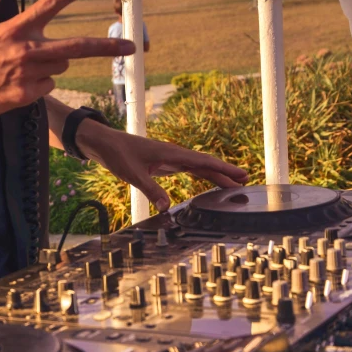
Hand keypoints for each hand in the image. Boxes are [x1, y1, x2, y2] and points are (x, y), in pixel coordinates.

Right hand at [0, 0, 134, 119]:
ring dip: (53, 62)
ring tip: (24, 63)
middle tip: (132, 46)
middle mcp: (26, 51)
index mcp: (15, 29)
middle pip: (76, 46)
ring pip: (60, 65)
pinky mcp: (25, 96)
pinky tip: (18, 81)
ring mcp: (28, 75)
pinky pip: (47, 86)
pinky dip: (40, 83)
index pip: (50, 5)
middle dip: (107, 46)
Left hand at [77, 121, 248, 211]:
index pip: (203, 162)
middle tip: (246, 182)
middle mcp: (174, 155)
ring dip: (216, 175)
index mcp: (171, 154)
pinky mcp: (165, 163)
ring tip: (234, 184)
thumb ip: (151, 190)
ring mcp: (171, 159)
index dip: (223, 169)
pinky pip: (189, 170)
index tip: (241, 175)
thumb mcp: (132, 174)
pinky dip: (202, 176)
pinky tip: (209, 182)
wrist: (105, 143)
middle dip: (226, 173)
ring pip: (200, 167)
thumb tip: (167, 208)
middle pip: (206, 164)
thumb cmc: (117, 155)